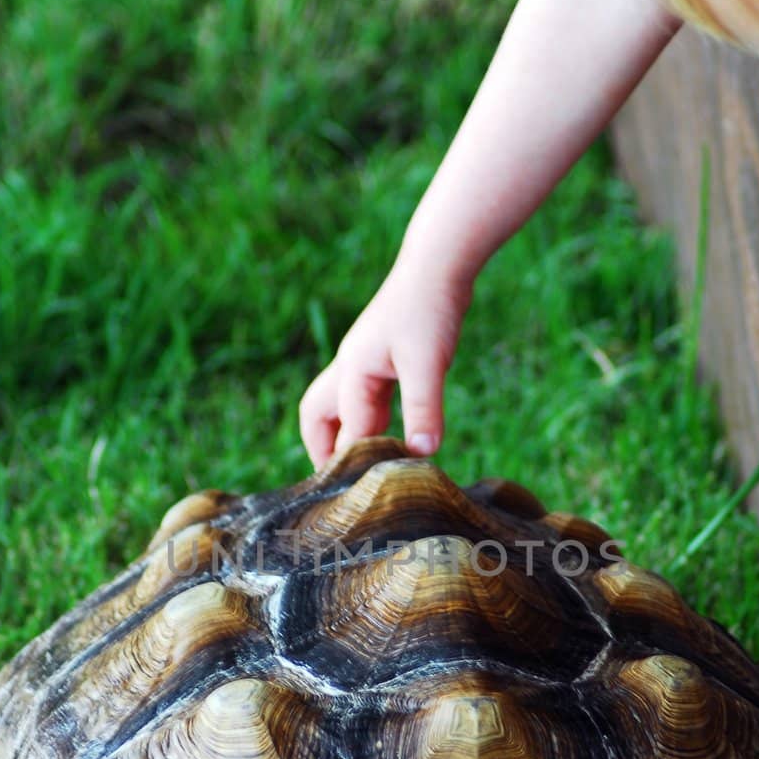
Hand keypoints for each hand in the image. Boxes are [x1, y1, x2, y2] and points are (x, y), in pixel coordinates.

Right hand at [299, 263, 471, 468]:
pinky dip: (374, 420)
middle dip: (324, 448)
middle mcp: (350, 367)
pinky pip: (368, 397)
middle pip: (318, 415)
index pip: (347, 430)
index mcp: (352, 370)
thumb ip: (425, 408)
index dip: (356, 462)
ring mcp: (366, 361)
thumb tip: (425, 453)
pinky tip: (396, 434)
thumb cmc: (429, 308)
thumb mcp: (428, 362)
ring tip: (367, 468)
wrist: (439, 264)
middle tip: (340, 482)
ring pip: (343, 407)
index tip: (369, 494)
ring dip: (351, 436)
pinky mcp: (385, 358)